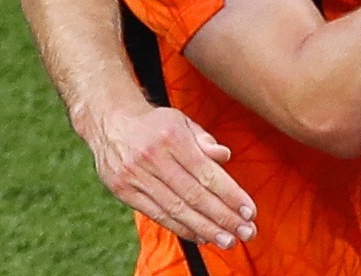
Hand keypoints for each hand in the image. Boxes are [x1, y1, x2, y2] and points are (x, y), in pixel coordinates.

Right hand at [85, 104, 256, 248]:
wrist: (110, 120)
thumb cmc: (155, 123)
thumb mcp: (181, 120)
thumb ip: (204, 139)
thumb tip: (225, 156)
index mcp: (172, 137)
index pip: (207, 172)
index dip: (230, 195)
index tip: (250, 211)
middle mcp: (152, 157)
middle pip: (193, 195)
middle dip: (223, 217)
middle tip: (246, 232)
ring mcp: (135, 176)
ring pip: (175, 209)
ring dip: (205, 228)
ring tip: (227, 240)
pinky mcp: (123, 190)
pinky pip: (156, 214)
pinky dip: (180, 228)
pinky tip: (200, 236)